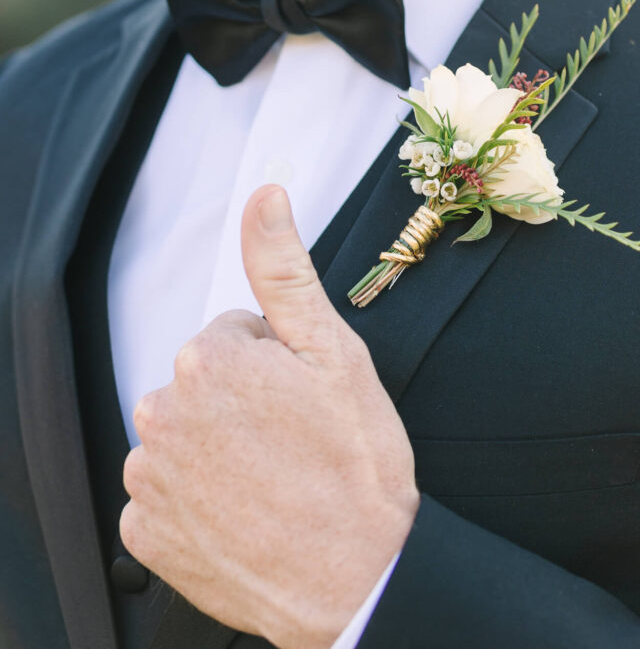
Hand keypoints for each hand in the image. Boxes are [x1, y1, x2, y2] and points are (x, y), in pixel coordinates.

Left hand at [120, 185, 419, 648]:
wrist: (359, 578)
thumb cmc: (356, 464)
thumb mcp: (332, 351)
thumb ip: (283, 268)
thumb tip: (264, 195)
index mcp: (206, 361)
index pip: (232, 337)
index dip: (276, 365)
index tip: (303, 401)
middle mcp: (161, 414)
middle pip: (202, 385)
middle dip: (241, 402)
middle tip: (292, 441)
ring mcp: (149, 479)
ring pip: (182, 436)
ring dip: (216, 449)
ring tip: (272, 480)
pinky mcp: (145, 533)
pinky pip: (164, 495)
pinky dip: (195, 500)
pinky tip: (242, 513)